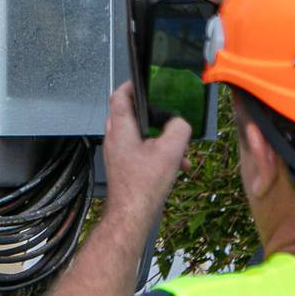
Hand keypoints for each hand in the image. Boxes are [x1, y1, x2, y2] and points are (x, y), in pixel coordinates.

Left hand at [101, 81, 191, 224]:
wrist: (131, 215)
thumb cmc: (144, 184)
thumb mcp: (170, 150)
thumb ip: (178, 128)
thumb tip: (180, 123)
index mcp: (120, 129)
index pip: (119, 96)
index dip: (131, 85)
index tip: (143, 81)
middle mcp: (114, 138)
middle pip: (128, 113)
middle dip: (150, 112)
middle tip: (166, 112)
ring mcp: (116, 153)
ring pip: (136, 134)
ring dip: (158, 136)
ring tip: (178, 147)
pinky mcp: (122, 166)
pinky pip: (138, 150)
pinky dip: (155, 151)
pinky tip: (175, 165)